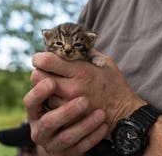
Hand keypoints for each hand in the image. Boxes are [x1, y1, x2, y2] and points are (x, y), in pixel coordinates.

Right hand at [23, 79, 107, 155]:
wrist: (67, 134)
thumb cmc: (64, 104)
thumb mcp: (58, 93)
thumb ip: (61, 75)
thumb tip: (71, 50)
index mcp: (36, 110)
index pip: (30, 101)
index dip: (39, 92)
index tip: (52, 81)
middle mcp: (40, 128)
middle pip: (48, 122)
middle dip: (65, 112)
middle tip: (84, 100)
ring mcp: (53, 143)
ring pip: (66, 137)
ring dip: (84, 125)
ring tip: (100, 114)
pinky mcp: (67, 153)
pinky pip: (80, 148)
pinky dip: (93, 136)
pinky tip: (104, 125)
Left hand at [30, 49, 145, 133]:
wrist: (124, 113)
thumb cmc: (115, 86)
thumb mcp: (105, 63)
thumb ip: (87, 52)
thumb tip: (71, 44)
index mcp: (81, 71)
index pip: (46, 61)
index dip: (39, 57)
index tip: (41, 58)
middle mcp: (72, 88)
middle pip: (37, 77)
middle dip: (39, 72)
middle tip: (47, 72)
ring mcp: (69, 105)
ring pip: (42, 93)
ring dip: (46, 89)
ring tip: (59, 86)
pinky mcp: (69, 117)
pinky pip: (51, 107)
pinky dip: (53, 102)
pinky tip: (63, 98)